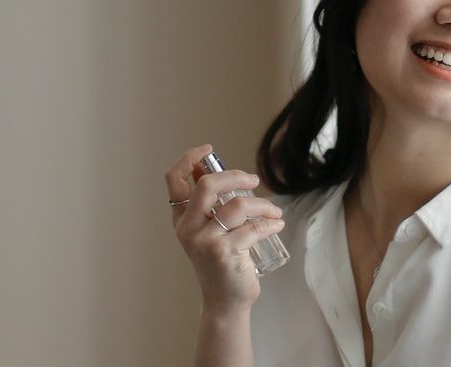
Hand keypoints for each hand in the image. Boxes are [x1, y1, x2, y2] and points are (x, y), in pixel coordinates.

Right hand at [165, 144, 285, 311]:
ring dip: (263, 204)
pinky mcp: (224, 253)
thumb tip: (218, 170)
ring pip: (237, 205)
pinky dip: (270, 223)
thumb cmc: (221, 261)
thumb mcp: (208, 230)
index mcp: (181, 219)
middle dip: (235, 176)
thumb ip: (211, 205)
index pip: (174, 180)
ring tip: (273, 211)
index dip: (189, 158)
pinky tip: (277, 225)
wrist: (225, 301)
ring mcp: (205, 241)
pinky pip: (253, 228)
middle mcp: (188, 228)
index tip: (208, 150)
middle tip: (253, 181)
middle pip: (207, 185)